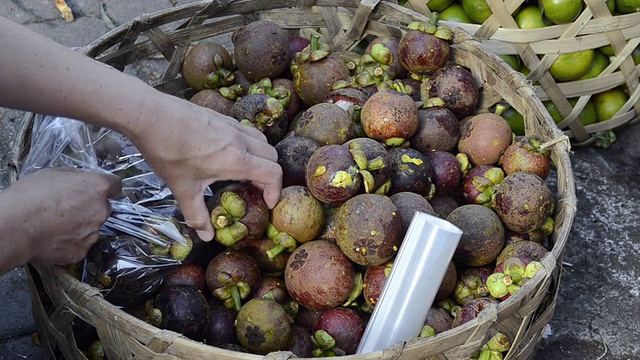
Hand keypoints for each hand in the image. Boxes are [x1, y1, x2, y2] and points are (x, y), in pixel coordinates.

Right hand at [6, 167, 120, 266]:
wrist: (16, 226)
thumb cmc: (31, 195)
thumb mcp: (54, 173)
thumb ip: (76, 177)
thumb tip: (83, 181)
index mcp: (97, 188)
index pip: (116, 185)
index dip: (106, 187)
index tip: (97, 190)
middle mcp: (101, 211)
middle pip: (103, 208)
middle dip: (91, 208)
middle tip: (68, 209)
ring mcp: (92, 234)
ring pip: (92, 228)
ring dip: (81, 226)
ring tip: (56, 226)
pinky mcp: (81, 252)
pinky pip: (80, 245)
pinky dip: (70, 243)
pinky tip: (53, 239)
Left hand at [129, 92, 282, 241]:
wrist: (150, 114)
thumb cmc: (167, 152)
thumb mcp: (182, 188)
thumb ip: (197, 215)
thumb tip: (206, 237)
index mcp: (236, 160)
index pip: (273, 173)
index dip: (276, 190)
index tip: (267, 202)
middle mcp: (240, 140)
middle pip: (272, 156)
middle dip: (270, 174)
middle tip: (255, 189)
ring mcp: (232, 125)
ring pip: (261, 140)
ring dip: (260, 157)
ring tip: (244, 171)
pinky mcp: (222, 116)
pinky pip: (246, 131)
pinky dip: (248, 144)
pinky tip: (227, 153)